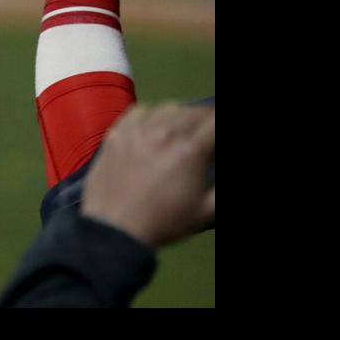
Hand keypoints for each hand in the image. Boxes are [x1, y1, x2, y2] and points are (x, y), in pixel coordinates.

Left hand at [80, 102, 214, 248]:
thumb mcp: (207, 210)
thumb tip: (218, 167)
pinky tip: (154, 129)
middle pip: (195, 112)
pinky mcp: (117, 133)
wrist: (116, 231)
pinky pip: (141, 111)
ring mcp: (138, 129)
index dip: (219, 129)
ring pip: (169, 108)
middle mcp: (166, 131)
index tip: (216, 142)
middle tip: (205, 140)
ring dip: (182, 117)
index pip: (216, 121)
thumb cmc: (165, 222)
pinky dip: (153, 116)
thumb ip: (223, 189)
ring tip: (181, 133)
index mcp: (191, 149)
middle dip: (206, 124)